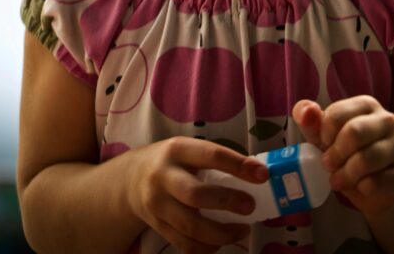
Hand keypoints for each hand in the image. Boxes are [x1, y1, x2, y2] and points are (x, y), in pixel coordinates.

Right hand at [126, 137, 268, 252]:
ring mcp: (157, 205)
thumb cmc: (172, 162)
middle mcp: (164, 177)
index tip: (262, 175)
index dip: (238, 166)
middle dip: (227, 202)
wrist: (131, 179)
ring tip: (243, 230)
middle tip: (250, 207)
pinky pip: (184, 244)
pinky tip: (221, 242)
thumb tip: (255, 175)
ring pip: (190, 226)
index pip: (211, 155)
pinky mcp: (157, 227)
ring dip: (221, 233)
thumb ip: (214, 161)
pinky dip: (207, 248)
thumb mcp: (187, 150)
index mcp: (177, 150)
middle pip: (196, 194)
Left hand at [292, 96, 393, 216]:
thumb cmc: (348, 155)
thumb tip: (306, 112)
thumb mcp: (326, 137)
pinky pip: (378, 182)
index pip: (337, 113)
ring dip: (346, 174)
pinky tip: (361, 187)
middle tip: (328, 165)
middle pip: (354, 132)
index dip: (324, 134)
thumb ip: (311, 121)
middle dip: (335, 154)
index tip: (324, 145)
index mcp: (367, 105)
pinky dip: (362, 188)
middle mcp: (388, 120)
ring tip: (338, 180)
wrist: (377, 188)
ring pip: (367, 159)